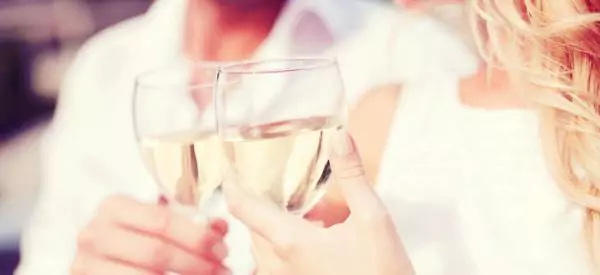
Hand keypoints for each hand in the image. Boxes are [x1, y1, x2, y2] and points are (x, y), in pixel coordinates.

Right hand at [71, 195, 230, 274]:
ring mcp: (85, 263)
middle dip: (195, 263)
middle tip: (222, 270)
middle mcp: (94, 233)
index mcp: (114, 207)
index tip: (222, 249)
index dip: (196, 237)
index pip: (161, 220)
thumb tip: (219, 227)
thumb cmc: (139, 237)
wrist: (106, 260)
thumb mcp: (161, 224)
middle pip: (155, 252)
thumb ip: (192, 223)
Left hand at [224, 133, 413, 274]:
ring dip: (275, 223)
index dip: (231, 182)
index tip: (228, 165)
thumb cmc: (383, 273)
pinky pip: (274, 261)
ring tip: (307, 209)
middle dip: (262, 200)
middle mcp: (277, 264)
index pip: (242, 206)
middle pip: (253, 223)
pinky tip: (316, 236)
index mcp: (291, 241)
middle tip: (279, 179)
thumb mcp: (373, 219)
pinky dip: (285, 241)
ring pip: (263, 243)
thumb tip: (339, 135)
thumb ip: (352, 175)